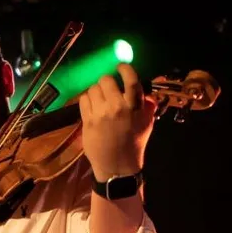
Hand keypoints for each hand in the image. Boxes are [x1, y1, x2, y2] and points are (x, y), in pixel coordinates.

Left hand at [79, 63, 156, 181]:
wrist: (117, 166)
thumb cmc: (133, 144)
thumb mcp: (147, 124)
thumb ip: (148, 107)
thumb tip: (147, 94)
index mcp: (135, 107)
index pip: (131, 81)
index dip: (125, 69)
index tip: (121, 67)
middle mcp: (117, 108)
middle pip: (106, 80)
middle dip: (106, 82)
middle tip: (108, 89)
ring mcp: (101, 114)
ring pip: (93, 89)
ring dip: (96, 92)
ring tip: (99, 101)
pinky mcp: (88, 121)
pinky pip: (83, 100)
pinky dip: (86, 100)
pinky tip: (91, 107)